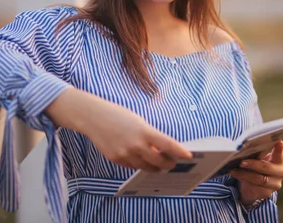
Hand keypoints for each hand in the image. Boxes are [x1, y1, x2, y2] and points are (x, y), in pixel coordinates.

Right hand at [45, 87, 191, 170]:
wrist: (93, 117)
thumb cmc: (118, 116)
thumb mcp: (137, 122)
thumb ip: (149, 136)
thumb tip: (161, 151)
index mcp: (143, 131)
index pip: (167, 144)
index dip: (179, 151)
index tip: (188, 155)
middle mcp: (135, 144)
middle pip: (158, 161)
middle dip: (168, 163)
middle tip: (173, 163)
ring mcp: (125, 154)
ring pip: (146, 167)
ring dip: (155, 168)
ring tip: (161, 166)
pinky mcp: (116, 159)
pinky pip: (132, 166)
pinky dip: (140, 165)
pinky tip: (144, 163)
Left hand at [230, 140, 282, 206]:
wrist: (252, 186)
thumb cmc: (256, 167)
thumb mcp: (258, 158)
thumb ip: (257, 153)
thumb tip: (245, 147)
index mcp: (279, 160)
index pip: (279, 154)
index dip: (279, 148)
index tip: (278, 142)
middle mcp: (280, 172)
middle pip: (267, 167)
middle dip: (253, 164)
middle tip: (242, 162)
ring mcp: (274, 184)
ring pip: (259, 179)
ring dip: (244, 174)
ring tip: (233, 170)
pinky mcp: (266, 193)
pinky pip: (255, 187)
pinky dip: (243, 180)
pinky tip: (235, 175)